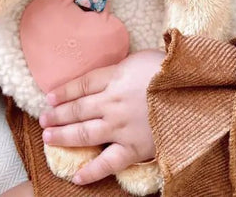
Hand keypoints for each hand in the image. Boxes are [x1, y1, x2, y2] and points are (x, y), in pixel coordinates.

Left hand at [39, 49, 164, 184]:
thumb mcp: (142, 59)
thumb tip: (112, 74)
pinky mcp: (133, 147)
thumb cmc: (169, 71)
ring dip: (64, 136)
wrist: (191, 91)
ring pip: (84, 132)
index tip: (49, 96)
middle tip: (43, 119)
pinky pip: (108, 163)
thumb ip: (123, 69)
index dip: (63, 91)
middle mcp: (112, 102)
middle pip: (78, 109)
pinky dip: (91, 171)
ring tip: (48, 138)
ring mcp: (120, 126)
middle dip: (58, 115)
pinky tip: (76, 177)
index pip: (82, 84)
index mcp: (115, 77)